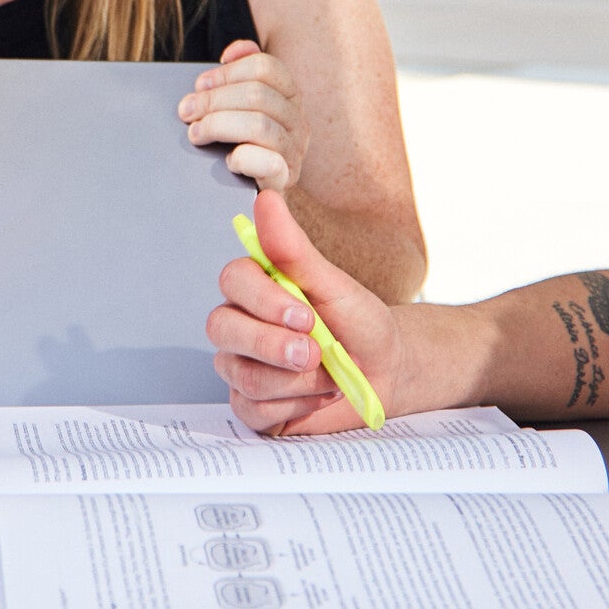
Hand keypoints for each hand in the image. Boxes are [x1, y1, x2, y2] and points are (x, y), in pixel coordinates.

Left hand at [179, 40, 308, 189]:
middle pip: (257, 95)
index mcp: (289, 96)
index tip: (199, 85)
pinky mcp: (286, 179)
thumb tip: (231, 53)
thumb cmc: (239, 144)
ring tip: (195, 133)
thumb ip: (238, 75)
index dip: (226, 73)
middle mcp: (299, 120)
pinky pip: (269, 162)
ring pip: (259, 125)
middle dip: (213, 100)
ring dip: (218, 125)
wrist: (250, 196)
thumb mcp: (239, 107)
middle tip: (185, 111)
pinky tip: (226, 161)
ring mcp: (295, 151)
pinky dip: (243, 158)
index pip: (265, 67)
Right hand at [208, 189, 403, 432]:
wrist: (386, 374)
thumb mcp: (334, 285)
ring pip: (242, 374)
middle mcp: (241, 323)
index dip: (265, 300)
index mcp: (257, 287)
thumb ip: (294, 249)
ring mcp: (241, 365)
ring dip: (297, 380)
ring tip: (329, 375)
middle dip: (273, 345)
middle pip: (222, 328)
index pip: (233, 280)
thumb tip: (266, 200)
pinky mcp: (250, 404)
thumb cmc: (360, 325)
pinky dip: (295, 407)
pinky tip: (316, 396)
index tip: (306, 315)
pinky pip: (252, 409)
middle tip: (315, 353)